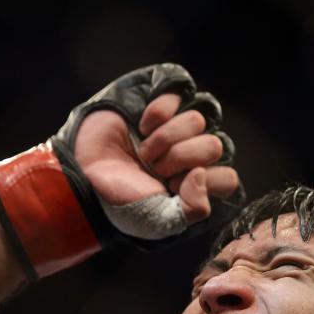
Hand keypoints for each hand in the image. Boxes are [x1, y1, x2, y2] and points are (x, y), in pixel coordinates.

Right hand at [75, 93, 238, 223]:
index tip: (172, 188)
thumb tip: (203, 173)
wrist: (85, 174)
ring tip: (144, 151)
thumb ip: (193, 210)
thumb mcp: (160, 221)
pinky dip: (160, 111)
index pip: (228, 178)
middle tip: (154, 168)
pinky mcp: (163, 103)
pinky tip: (143, 126)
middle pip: (216, 146)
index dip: (202, 183)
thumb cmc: (123, 201)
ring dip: (166, 137)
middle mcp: (194, 155)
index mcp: (200, 185)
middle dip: (179, 158)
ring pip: (200, 119)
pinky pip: (180, 92)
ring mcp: (180, 127)